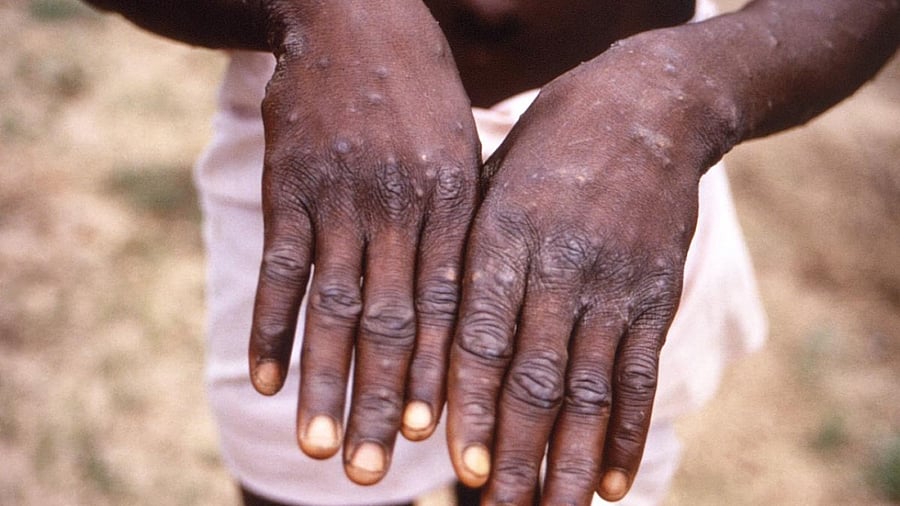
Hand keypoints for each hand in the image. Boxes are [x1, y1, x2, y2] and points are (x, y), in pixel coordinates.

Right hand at [247, 1, 479, 484]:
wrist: (356, 17)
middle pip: (392, 324)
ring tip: (320, 448)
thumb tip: (469, 309)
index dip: (442, 377)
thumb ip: (462, 225)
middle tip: (375, 473)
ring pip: (332, 308)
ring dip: (324, 383)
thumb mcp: (462, 151)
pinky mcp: (289, 187)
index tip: (437, 440)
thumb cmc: (421, 93)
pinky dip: (269, 327)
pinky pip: (279, 269)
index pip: (449, 308)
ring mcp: (339, 199)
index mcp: (452, 204)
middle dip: (384, 402)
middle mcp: (398, 209)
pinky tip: (263, 380)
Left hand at [447, 32, 734, 503]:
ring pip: (589, 389)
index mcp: (503, 235)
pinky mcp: (656, 294)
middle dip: (515, 453)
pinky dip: (628, 434)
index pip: (481, 337)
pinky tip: (612, 484)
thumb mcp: (490, 184)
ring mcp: (614, 283)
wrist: (645, 107)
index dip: (471, 407)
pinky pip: (641, 376)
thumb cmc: (546, 150)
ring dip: (569, 461)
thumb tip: (428, 348)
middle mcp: (560, 265)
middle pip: (535, 377)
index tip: (458, 468)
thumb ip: (466, 260)